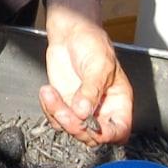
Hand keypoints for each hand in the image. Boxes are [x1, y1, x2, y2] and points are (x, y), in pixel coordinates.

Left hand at [40, 0, 131, 145]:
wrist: (70, 32)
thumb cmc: (92, 43)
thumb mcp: (98, 64)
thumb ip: (91, 90)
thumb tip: (83, 112)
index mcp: (119, 101)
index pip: (119, 130)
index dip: (109, 135)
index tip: (93, 127)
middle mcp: (101, 108)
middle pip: (93, 135)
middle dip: (76, 127)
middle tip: (65, 111)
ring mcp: (81, 108)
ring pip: (71, 129)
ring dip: (58, 116)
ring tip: (51, 94)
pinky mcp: (64, 104)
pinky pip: (56, 118)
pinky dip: (49, 109)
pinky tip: (47, 91)